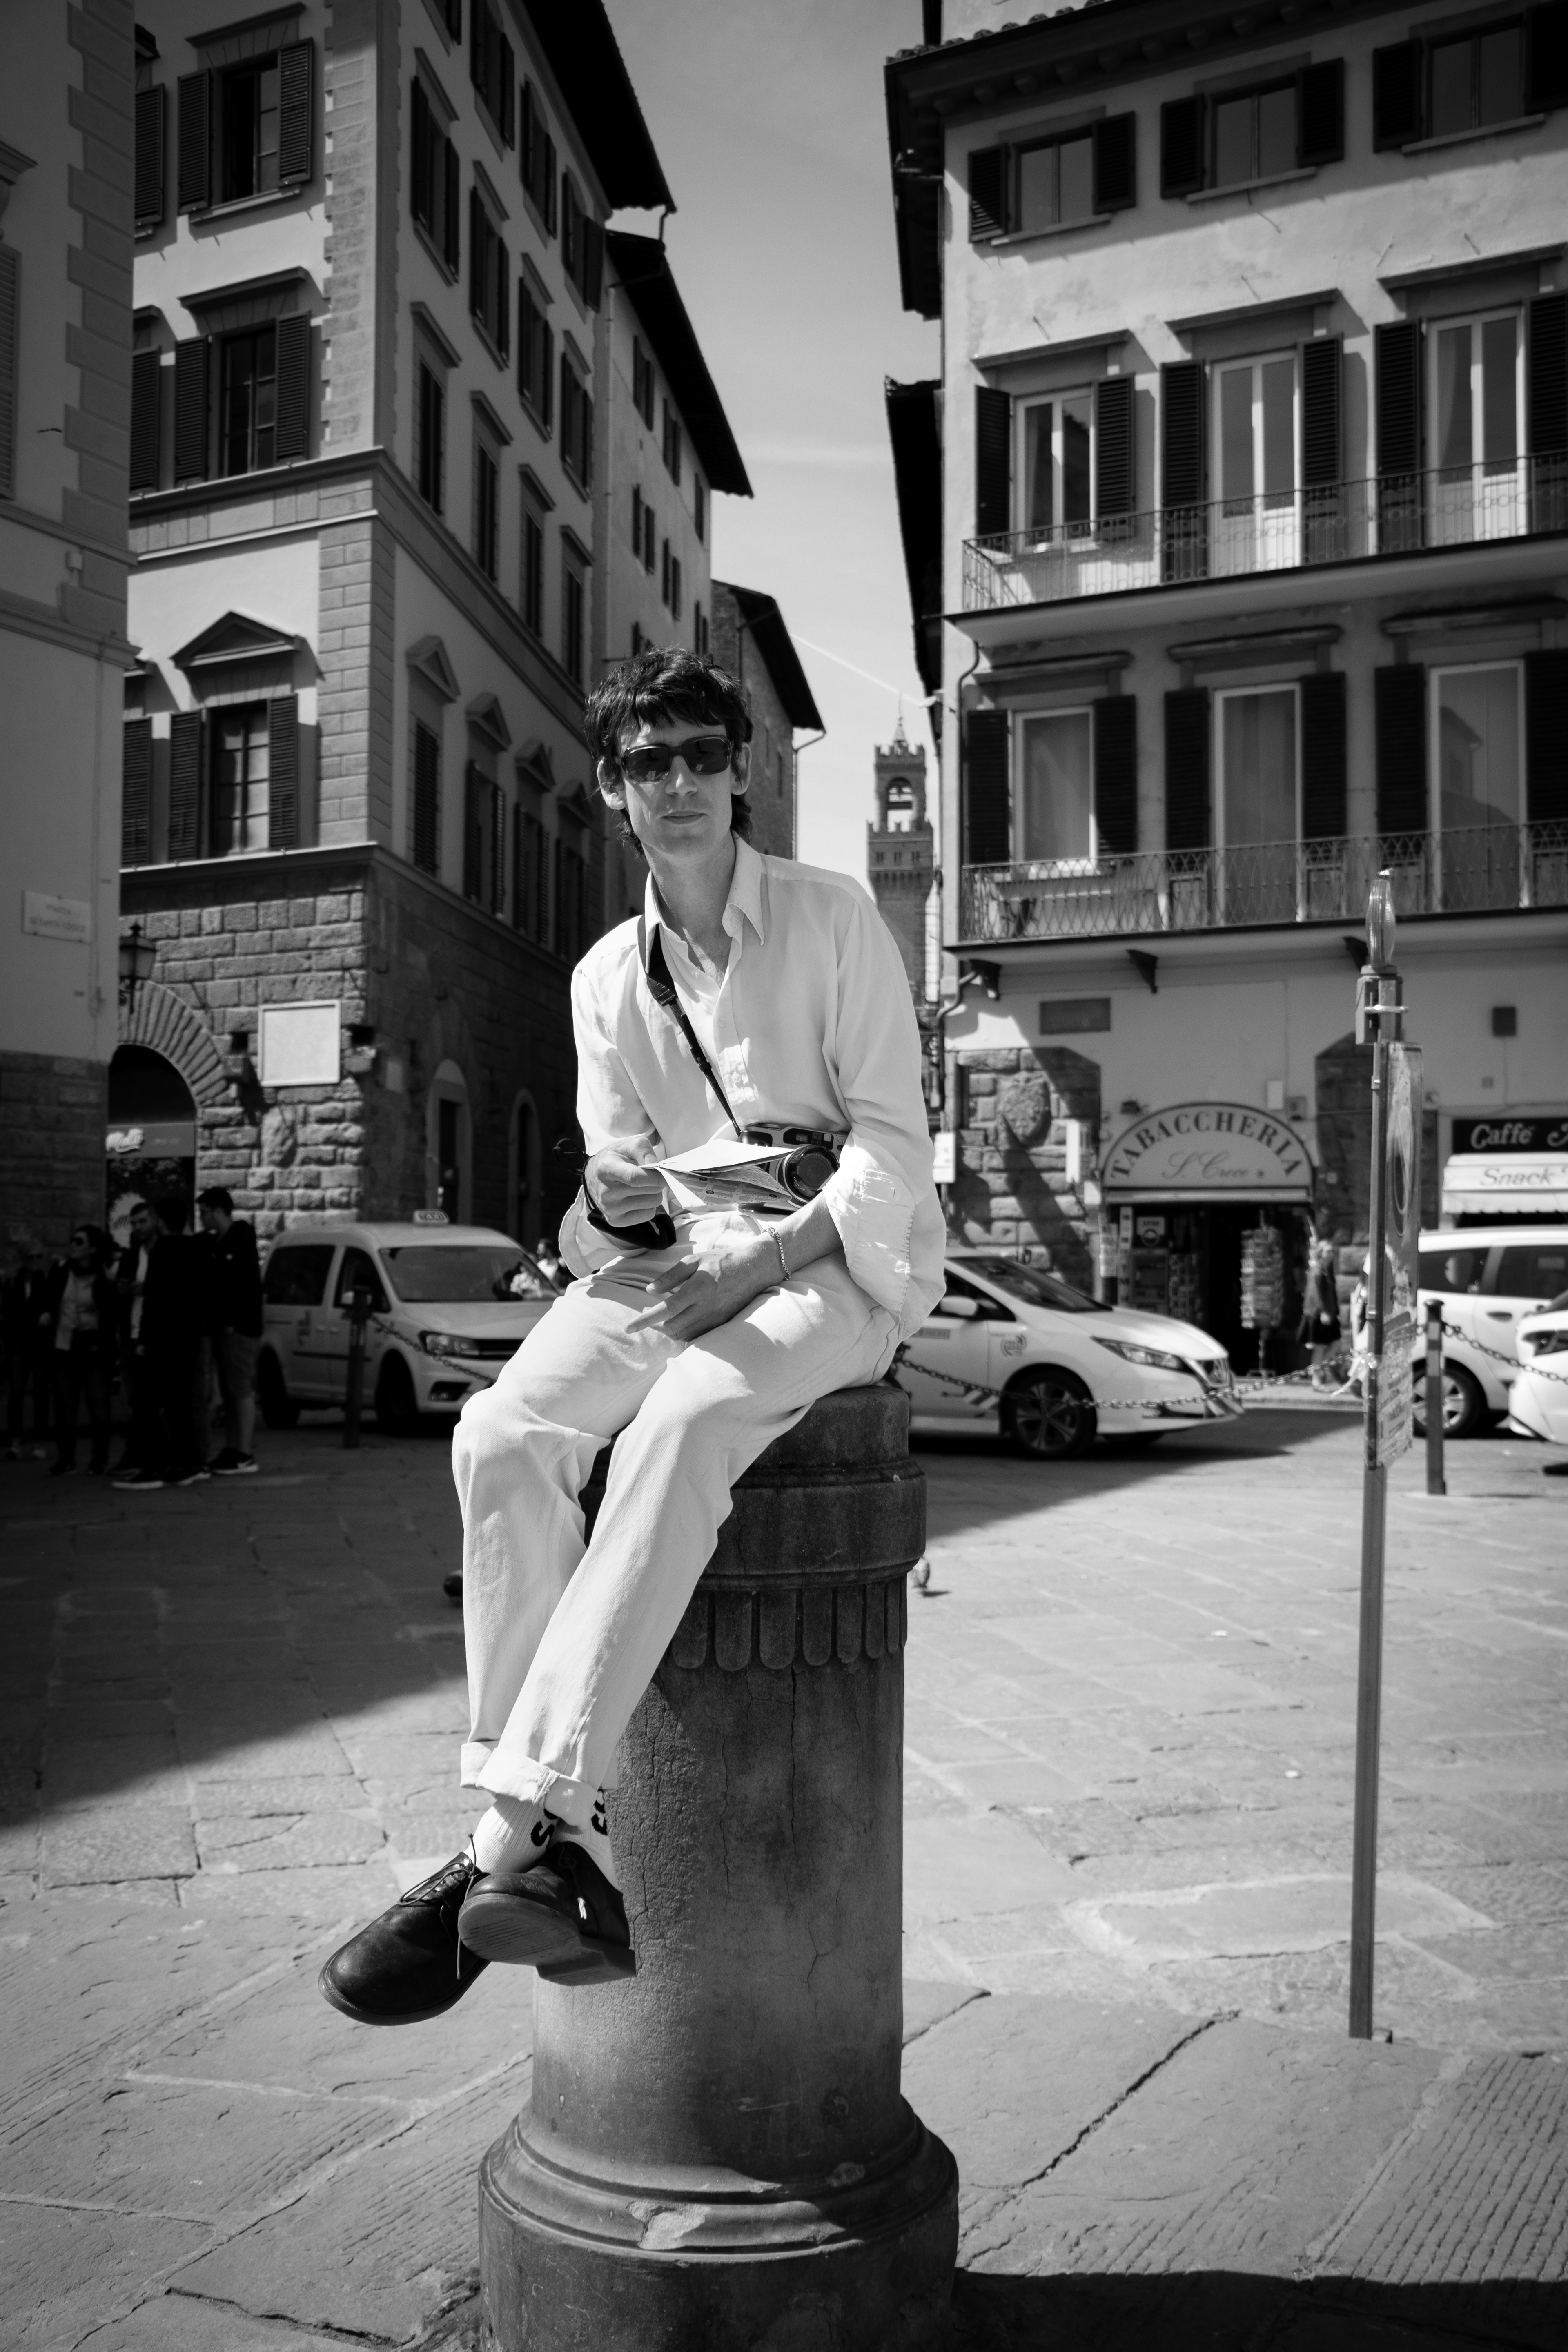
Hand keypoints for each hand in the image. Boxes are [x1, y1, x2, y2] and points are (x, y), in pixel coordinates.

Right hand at [585, 1146, 666, 1226]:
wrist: (594, 1178)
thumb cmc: (614, 1159)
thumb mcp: (625, 1145)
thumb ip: (641, 1148)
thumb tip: (654, 1163)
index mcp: (606, 1169)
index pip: (635, 1177)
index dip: (656, 1176)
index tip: (665, 1172)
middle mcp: (606, 1192)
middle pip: (649, 1190)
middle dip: (657, 1182)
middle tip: (652, 1176)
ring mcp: (610, 1209)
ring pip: (652, 1203)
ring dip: (654, 1193)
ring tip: (644, 1186)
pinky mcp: (616, 1221)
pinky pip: (648, 1215)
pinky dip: (649, 1206)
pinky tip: (639, 1198)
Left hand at [630, 1232, 776, 1341]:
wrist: (754, 1270)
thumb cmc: (722, 1261)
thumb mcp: (695, 1260)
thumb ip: (671, 1276)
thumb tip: (650, 1291)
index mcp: (698, 1289)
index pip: (666, 1309)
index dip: (646, 1319)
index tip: (629, 1326)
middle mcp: (706, 1307)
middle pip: (673, 1327)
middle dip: (655, 1325)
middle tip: (646, 1312)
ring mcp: (715, 1318)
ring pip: (684, 1335)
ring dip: (668, 1329)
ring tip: (661, 1316)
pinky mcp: (721, 1324)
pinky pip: (696, 1336)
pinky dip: (683, 1332)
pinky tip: (679, 1320)